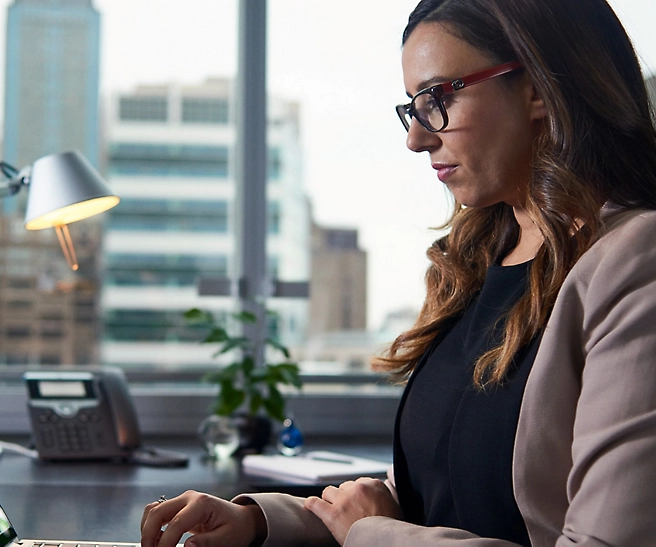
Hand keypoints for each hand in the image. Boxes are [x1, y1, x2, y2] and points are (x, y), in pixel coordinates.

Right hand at [141, 490, 266, 546]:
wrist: (240, 519)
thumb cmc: (236, 527)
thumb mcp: (226, 538)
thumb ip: (207, 543)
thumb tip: (187, 546)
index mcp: (202, 504)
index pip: (176, 523)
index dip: (165, 543)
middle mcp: (189, 498)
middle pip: (158, 512)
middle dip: (149, 535)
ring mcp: (182, 500)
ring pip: (153, 510)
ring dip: (148, 529)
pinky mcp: (179, 507)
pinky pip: (158, 512)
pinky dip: (152, 526)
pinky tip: (157, 540)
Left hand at [304, 477, 402, 544]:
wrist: (383, 543)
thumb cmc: (389, 529)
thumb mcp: (394, 507)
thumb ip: (382, 496)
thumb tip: (379, 496)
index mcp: (374, 485)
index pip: (358, 483)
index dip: (355, 494)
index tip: (356, 502)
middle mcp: (358, 488)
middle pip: (343, 487)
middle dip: (343, 497)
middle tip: (346, 511)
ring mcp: (344, 500)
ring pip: (328, 492)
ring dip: (330, 501)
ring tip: (332, 510)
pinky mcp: (332, 514)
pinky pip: (315, 503)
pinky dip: (311, 504)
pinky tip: (311, 506)